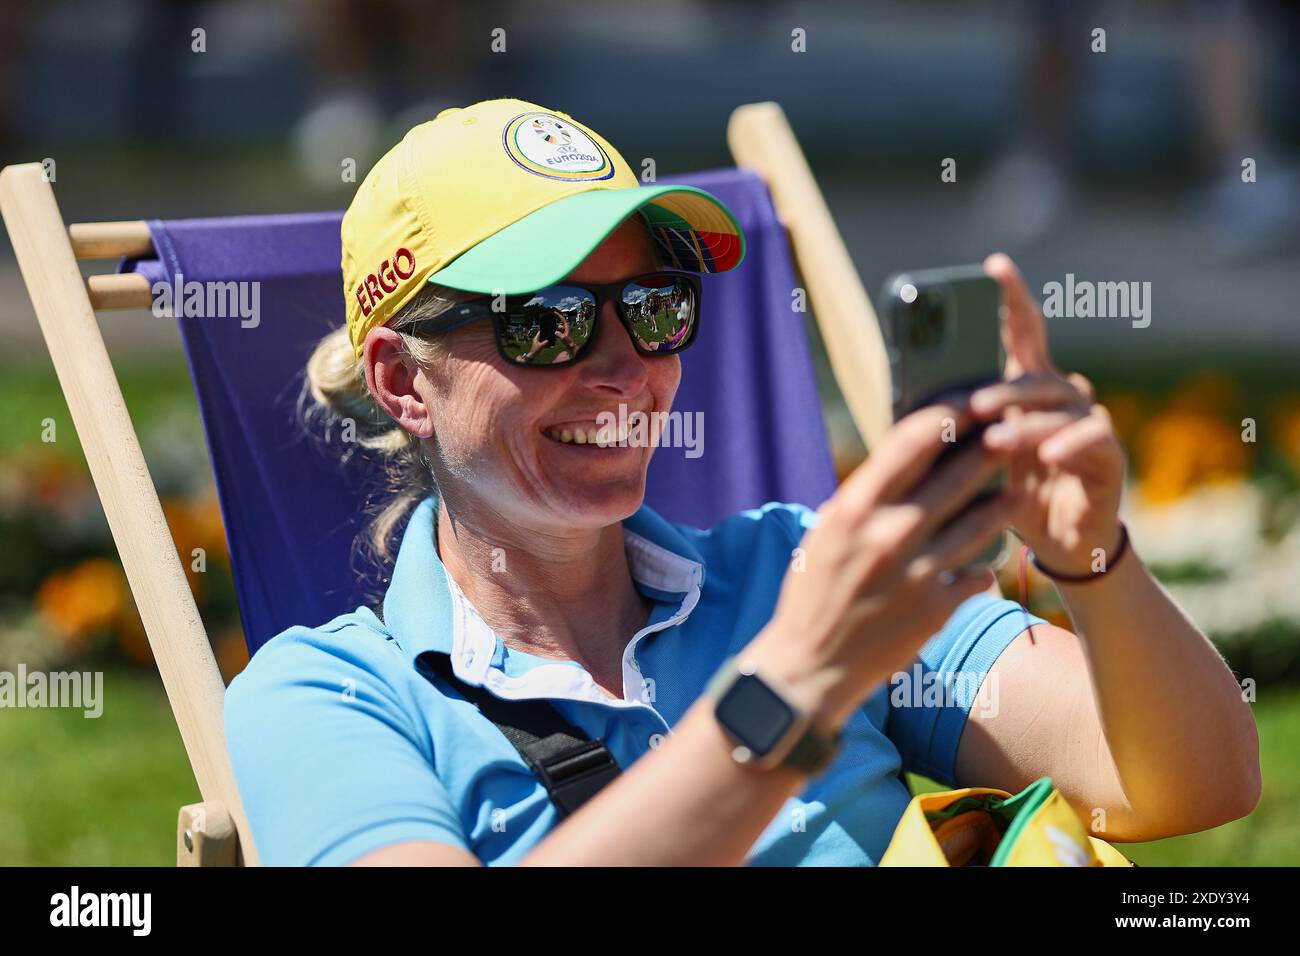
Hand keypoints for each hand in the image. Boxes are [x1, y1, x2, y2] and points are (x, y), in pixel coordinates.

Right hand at [747, 400, 1020, 732]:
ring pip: (982, 523)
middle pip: (959, 475)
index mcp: (855, 508)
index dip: (949, 413)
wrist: (809, 667)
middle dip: (990, 449)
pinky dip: (981, 565)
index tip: (970, 401)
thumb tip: (903, 458)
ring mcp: (918, 573)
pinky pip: (977, 574)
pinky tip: (984, 560)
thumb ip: (865, 497)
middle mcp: (890, 535)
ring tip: (1015, 491)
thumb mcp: (825, 533)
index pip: (913, 440)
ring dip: (1002, 503)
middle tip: (1011, 433)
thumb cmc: (812, 592)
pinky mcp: (938, 610)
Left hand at [970, 254, 1125, 575]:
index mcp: (1029, 390)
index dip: (1011, 299)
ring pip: (1059, 408)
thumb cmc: (1013, 493)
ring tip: (996, 440)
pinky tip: (1048, 456)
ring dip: (1024, 423)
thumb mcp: (978, 458)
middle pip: (1036, 376)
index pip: (1023, 334)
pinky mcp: (1108, 456)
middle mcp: (1062, 398)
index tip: (994, 267)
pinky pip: (1092, 440)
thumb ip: (960, 427)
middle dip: (1003, 389)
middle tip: (973, 405)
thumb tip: (909, 406)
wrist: (1060, 543)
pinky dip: (1068, 445)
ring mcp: (1087, 423)